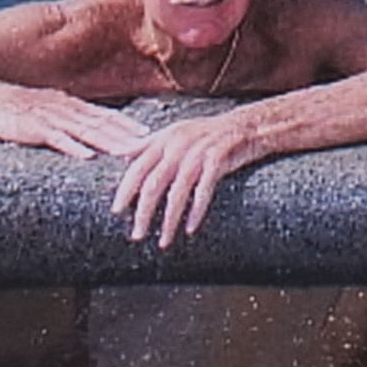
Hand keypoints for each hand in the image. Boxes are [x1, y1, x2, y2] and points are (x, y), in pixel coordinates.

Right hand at [0, 80, 150, 158]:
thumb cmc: (16, 109)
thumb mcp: (49, 110)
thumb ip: (69, 120)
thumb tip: (91, 133)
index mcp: (71, 104)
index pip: (106, 115)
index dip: (129, 125)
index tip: (150, 135)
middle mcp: (66, 108)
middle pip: (103, 123)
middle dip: (128, 136)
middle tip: (151, 147)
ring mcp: (51, 117)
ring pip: (87, 131)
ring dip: (110, 143)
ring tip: (130, 153)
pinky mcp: (34, 127)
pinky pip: (57, 138)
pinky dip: (73, 147)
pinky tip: (89, 157)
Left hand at [111, 113, 264, 248]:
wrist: (250, 125)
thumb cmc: (211, 132)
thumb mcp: (177, 131)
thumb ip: (149, 143)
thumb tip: (121, 154)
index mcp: (165, 138)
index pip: (138, 167)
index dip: (126, 190)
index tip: (117, 211)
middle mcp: (179, 144)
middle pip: (154, 183)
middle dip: (144, 212)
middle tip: (137, 235)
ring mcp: (200, 152)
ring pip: (178, 191)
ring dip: (169, 220)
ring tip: (164, 240)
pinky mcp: (219, 159)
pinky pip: (204, 190)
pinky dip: (196, 211)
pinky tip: (190, 228)